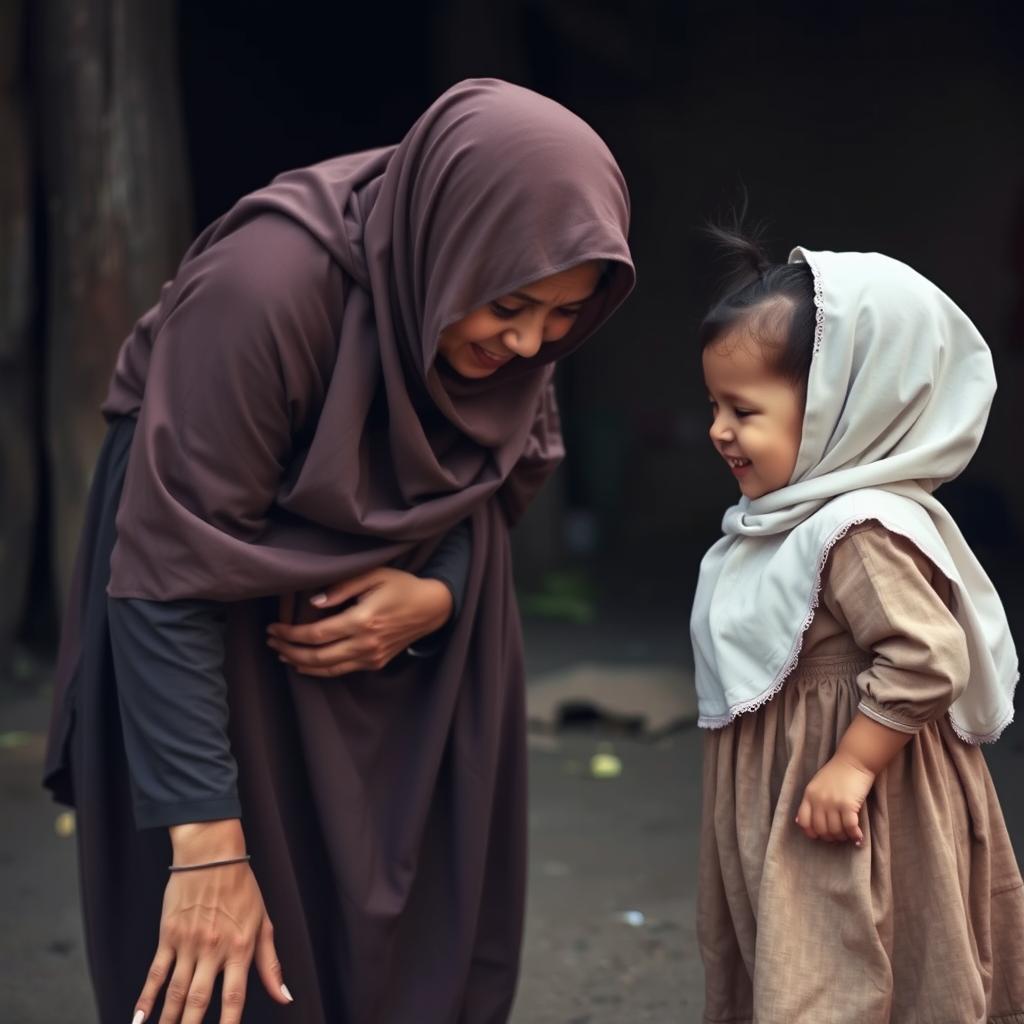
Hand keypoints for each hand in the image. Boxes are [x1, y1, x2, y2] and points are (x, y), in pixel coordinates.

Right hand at [133, 820, 291, 1023]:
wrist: (211, 855)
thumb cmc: (242, 888)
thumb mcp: (263, 923)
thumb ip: (271, 964)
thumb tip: (284, 997)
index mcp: (240, 948)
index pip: (234, 997)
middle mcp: (213, 949)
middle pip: (199, 1001)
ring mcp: (189, 943)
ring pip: (175, 992)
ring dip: (168, 1020)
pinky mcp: (168, 936)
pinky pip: (155, 973)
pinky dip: (146, 999)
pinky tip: (139, 1020)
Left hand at [266, 568, 453, 677]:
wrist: (432, 608)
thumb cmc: (402, 585)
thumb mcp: (374, 574)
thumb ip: (341, 587)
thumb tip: (314, 603)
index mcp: (362, 620)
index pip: (316, 634)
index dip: (290, 634)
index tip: (273, 628)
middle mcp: (366, 643)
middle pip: (317, 657)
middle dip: (289, 651)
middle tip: (272, 642)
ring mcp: (372, 656)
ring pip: (328, 669)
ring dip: (301, 664)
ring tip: (282, 654)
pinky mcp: (376, 663)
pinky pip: (342, 671)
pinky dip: (320, 670)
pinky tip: (307, 663)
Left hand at [795, 754, 873, 844]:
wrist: (854, 760)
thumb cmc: (836, 773)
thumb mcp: (816, 785)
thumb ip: (809, 802)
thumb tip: (799, 822)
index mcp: (809, 795)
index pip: (804, 821)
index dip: (812, 832)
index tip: (820, 835)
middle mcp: (819, 800)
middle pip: (821, 829)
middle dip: (830, 837)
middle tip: (838, 836)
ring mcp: (833, 803)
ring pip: (835, 830)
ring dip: (843, 836)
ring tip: (848, 834)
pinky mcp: (848, 805)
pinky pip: (849, 827)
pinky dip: (854, 835)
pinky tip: (858, 836)